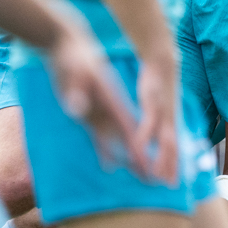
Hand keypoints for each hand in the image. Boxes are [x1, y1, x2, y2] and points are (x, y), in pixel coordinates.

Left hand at [45, 21, 145, 176]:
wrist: (68, 45)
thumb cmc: (73, 57)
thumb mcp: (74, 72)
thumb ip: (76, 92)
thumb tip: (78, 112)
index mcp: (113, 101)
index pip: (131, 130)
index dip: (141, 149)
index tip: (151, 167)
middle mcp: (113, 110)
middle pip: (134, 140)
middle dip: (147, 161)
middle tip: (160, 183)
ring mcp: (103, 112)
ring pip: (121, 142)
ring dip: (132, 160)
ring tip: (143, 179)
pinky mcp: (90, 113)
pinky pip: (102, 137)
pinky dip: (109, 152)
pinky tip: (110, 166)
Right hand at [134, 50, 180, 185]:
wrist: (163, 63)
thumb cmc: (159, 86)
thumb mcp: (161, 107)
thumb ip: (159, 122)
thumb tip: (158, 135)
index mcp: (172, 122)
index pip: (177, 149)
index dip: (176, 166)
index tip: (174, 183)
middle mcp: (171, 121)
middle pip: (174, 149)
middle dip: (172, 168)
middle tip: (170, 187)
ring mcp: (164, 113)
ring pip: (164, 140)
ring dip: (161, 158)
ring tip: (157, 175)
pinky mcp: (153, 104)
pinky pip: (148, 124)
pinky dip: (144, 137)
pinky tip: (139, 148)